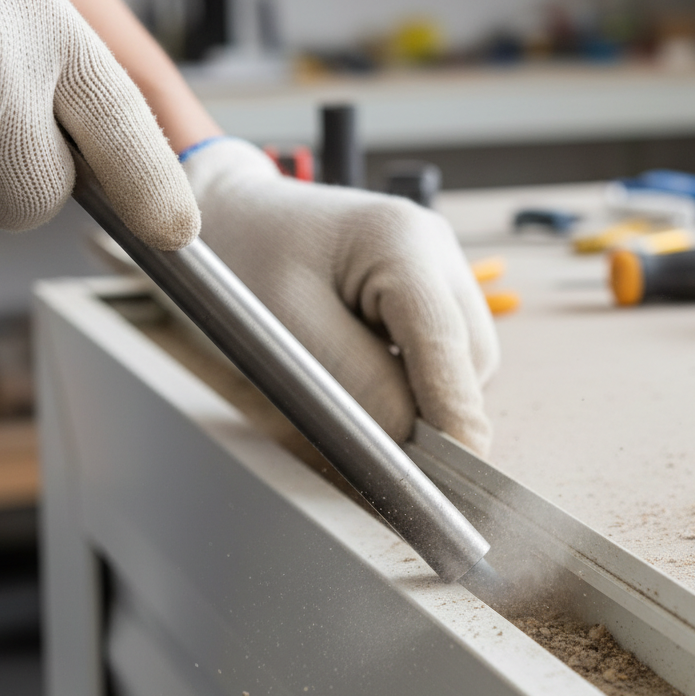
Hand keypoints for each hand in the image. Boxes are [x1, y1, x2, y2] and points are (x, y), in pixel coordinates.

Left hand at [183, 139, 499, 455]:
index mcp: (402, 241)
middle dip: (435, 408)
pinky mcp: (426, 288)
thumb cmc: (238, 262)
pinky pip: (439, 352)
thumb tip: (413, 445)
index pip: (448, 343)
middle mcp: (435, 248)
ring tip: (350, 385)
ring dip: (422, 394)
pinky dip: (410, 378)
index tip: (451, 476)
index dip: (454, 417)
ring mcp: (436, 265)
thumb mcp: (287, 333)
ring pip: (461, 360)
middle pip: (468, 358)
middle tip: (379, 443)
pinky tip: (361, 366)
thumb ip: (360, 386)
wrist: (226, 220)